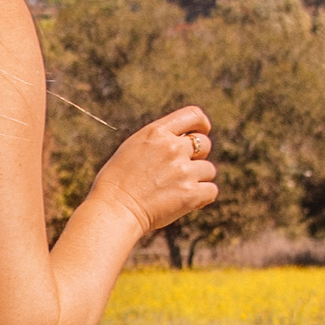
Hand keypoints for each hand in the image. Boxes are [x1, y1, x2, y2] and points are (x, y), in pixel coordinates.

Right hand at [96, 103, 217, 245]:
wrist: (113, 210)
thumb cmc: (116, 183)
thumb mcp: (133, 148)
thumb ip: (158, 141)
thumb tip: (183, 142)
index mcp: (157, 132)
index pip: (193, 115)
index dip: (202, 125)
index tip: (202, 133)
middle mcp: (173, 148)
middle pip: (205, 144)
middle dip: (198, 157)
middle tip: (181, 171)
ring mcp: (183, 171)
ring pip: (208, 170)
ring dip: (198, 180)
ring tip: (175, 190)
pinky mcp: (190, 194)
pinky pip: (211, 190)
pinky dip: (202, 198)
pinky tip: (185, 202)